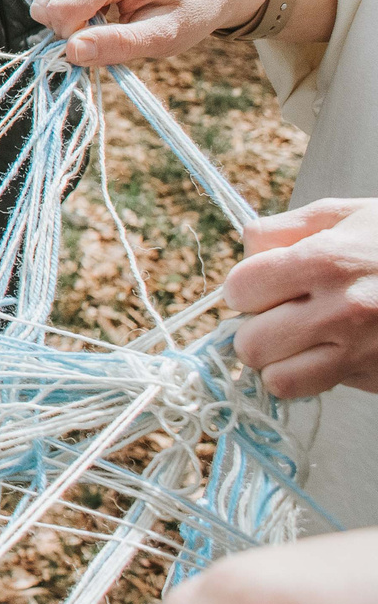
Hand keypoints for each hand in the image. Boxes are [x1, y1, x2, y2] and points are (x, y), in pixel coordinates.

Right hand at [12, 0, 272, 66]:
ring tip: (89, 7)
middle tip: (102, 22)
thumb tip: (71, 51)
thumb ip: (118, 46)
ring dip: (50, 6)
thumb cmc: (184, 13)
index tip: (109, 36)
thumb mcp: (164, 38)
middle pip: (40, 2)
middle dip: (64, 24)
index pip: (61, 11)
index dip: (77, 37)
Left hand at [226, 198, 377, 397]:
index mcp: (325, 262)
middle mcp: (342, 312)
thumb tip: (244, 252)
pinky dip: (319, 375)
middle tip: (280, 316)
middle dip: (256, 330)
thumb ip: (283, 229)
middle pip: (250, 345)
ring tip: (300, 341)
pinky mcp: (377, 377)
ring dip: (281, 362)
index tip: (261, 285)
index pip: (238, 290)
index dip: (245, 288)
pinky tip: (337, 350)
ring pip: (279, 382)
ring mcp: (362, 352)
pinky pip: (322, 389)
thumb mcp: (344, 214)